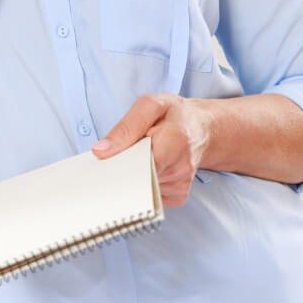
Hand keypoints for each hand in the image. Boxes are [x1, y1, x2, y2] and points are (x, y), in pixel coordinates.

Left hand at [91, 94, 212, 207]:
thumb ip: (126, 127)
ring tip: (135, 158)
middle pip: (137, 181)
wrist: (202, 128)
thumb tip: (100, 151)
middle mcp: (182, 167)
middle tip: (115, 158)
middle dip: (121, 172)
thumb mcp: (150, 106)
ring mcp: (181, 184)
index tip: (102, 162)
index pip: (138, 164)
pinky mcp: (179, 196)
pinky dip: (142, 185)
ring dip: (131, 178)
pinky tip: (145, 169)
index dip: (117, 165)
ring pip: (141, 191)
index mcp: (175, 140)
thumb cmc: (175, 114)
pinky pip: (150, 197)